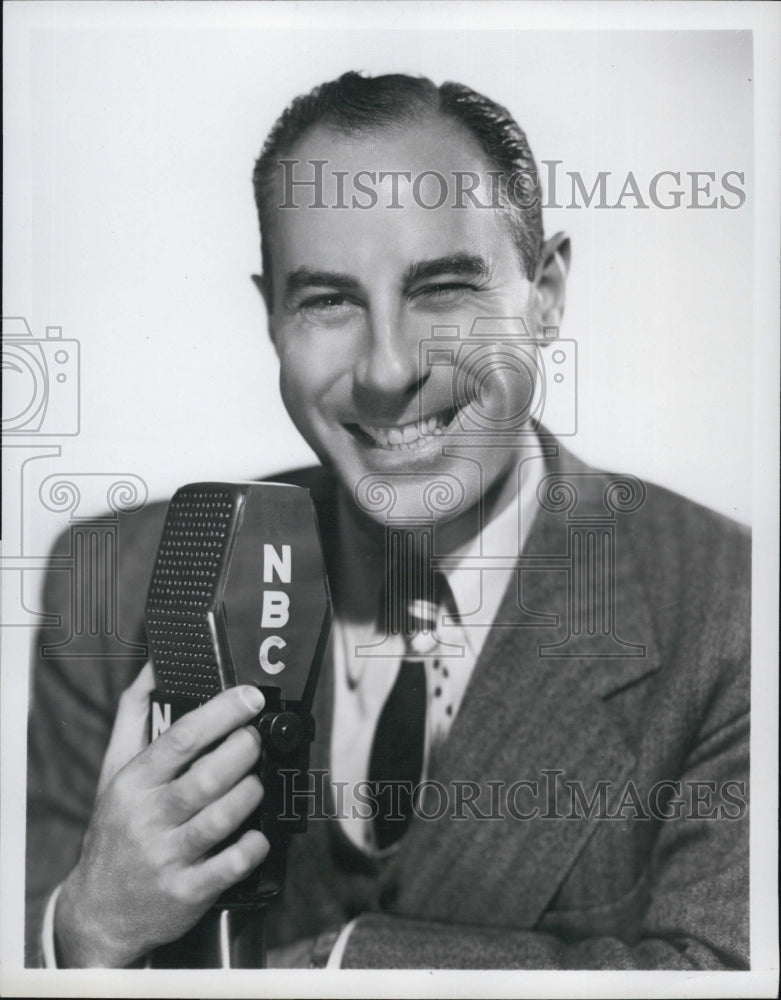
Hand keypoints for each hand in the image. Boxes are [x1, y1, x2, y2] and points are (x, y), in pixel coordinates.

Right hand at [55, 665, 268, 966]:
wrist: (98, 913)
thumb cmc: (115, 830)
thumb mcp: (115, 770)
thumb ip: (134, 714)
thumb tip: (154, 665)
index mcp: (134, 783)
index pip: (181, 739)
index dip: (222, 713)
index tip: (250, 697)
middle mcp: (148, 818)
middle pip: (207, 777)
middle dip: (244, 751)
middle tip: (257, 740)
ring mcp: (167, 857)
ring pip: (221, 818)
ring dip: (251, 793)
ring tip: (258, 781)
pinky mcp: (187, 893)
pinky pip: (230, 866)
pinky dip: (253, 845)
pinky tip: (259, 833)